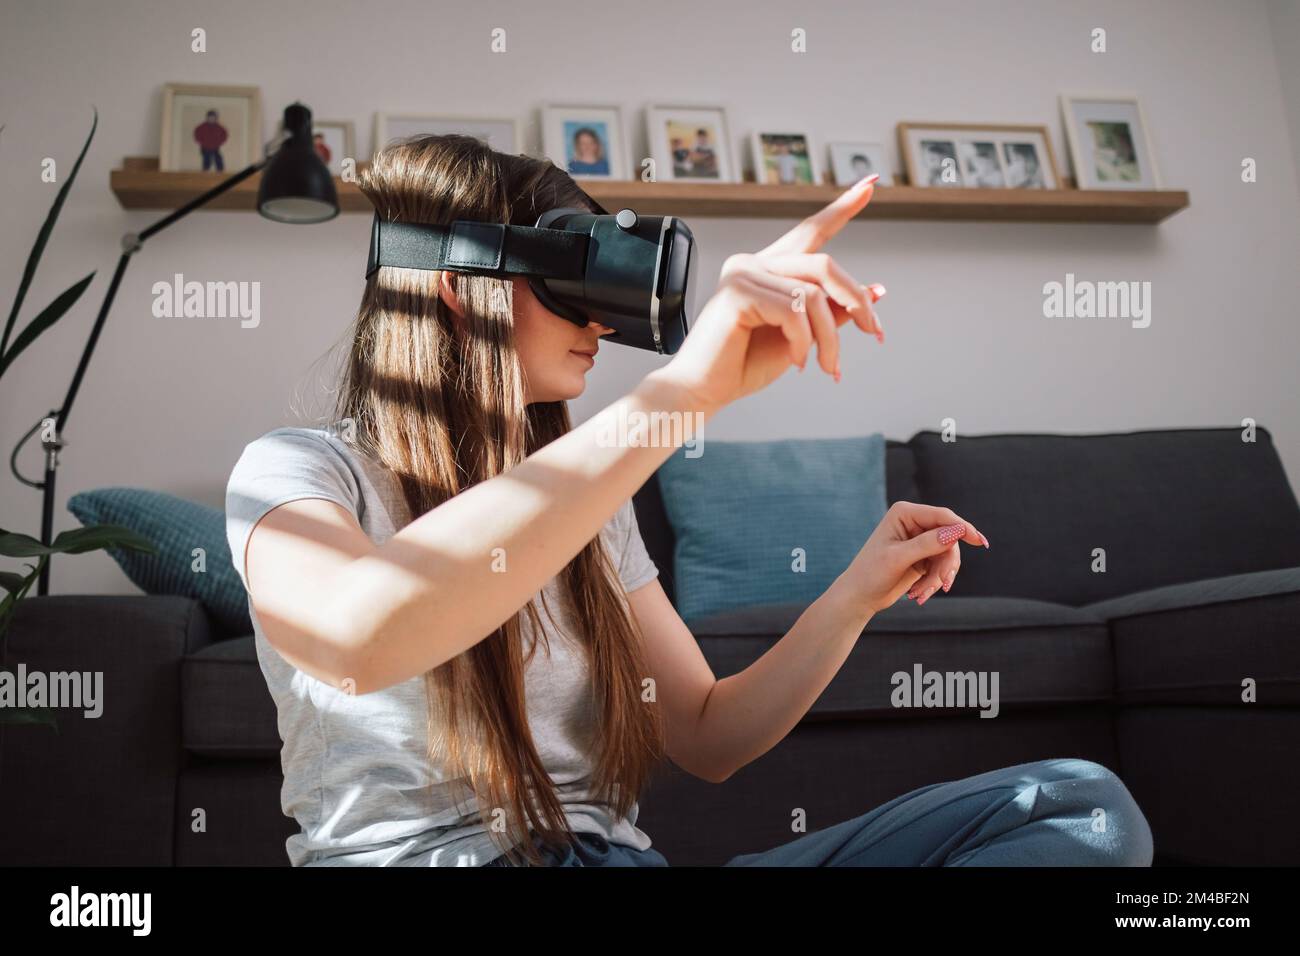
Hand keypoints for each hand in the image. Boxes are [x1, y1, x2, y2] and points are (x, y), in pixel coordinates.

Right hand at [648, 176, 886, 414]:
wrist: (703, 391)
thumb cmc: (744, 365)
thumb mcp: (802, 336)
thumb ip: (831, 311)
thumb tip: (875, 291)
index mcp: (767, 269)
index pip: (810, 232)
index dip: (842, 208)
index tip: (870, 183)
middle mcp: (754, 263)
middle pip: (825, 264)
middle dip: (857, 301)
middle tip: (874, 333)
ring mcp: (743, 273)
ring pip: (814, 294)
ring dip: (830, 337)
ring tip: (829, 367)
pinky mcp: (738, 291)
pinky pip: (794, 311)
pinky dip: (804, 342)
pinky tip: (797, 362)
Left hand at [838, 502, 989, 613]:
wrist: (860, 597)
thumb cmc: (871, 574)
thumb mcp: (898, 558)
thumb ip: (928, 544)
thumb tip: (956, 532)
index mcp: (904, 513)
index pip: (942, 516)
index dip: (962, 528)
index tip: (980, 542)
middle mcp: (914, 522)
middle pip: (950, 537)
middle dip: (946, 563)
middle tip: (943, 584)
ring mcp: (920, 539)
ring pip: (948, 554)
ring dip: (939, 577)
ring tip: (921, 594)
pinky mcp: (924, 556)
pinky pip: (942, 566)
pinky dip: (934, 582)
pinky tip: (919, 594)